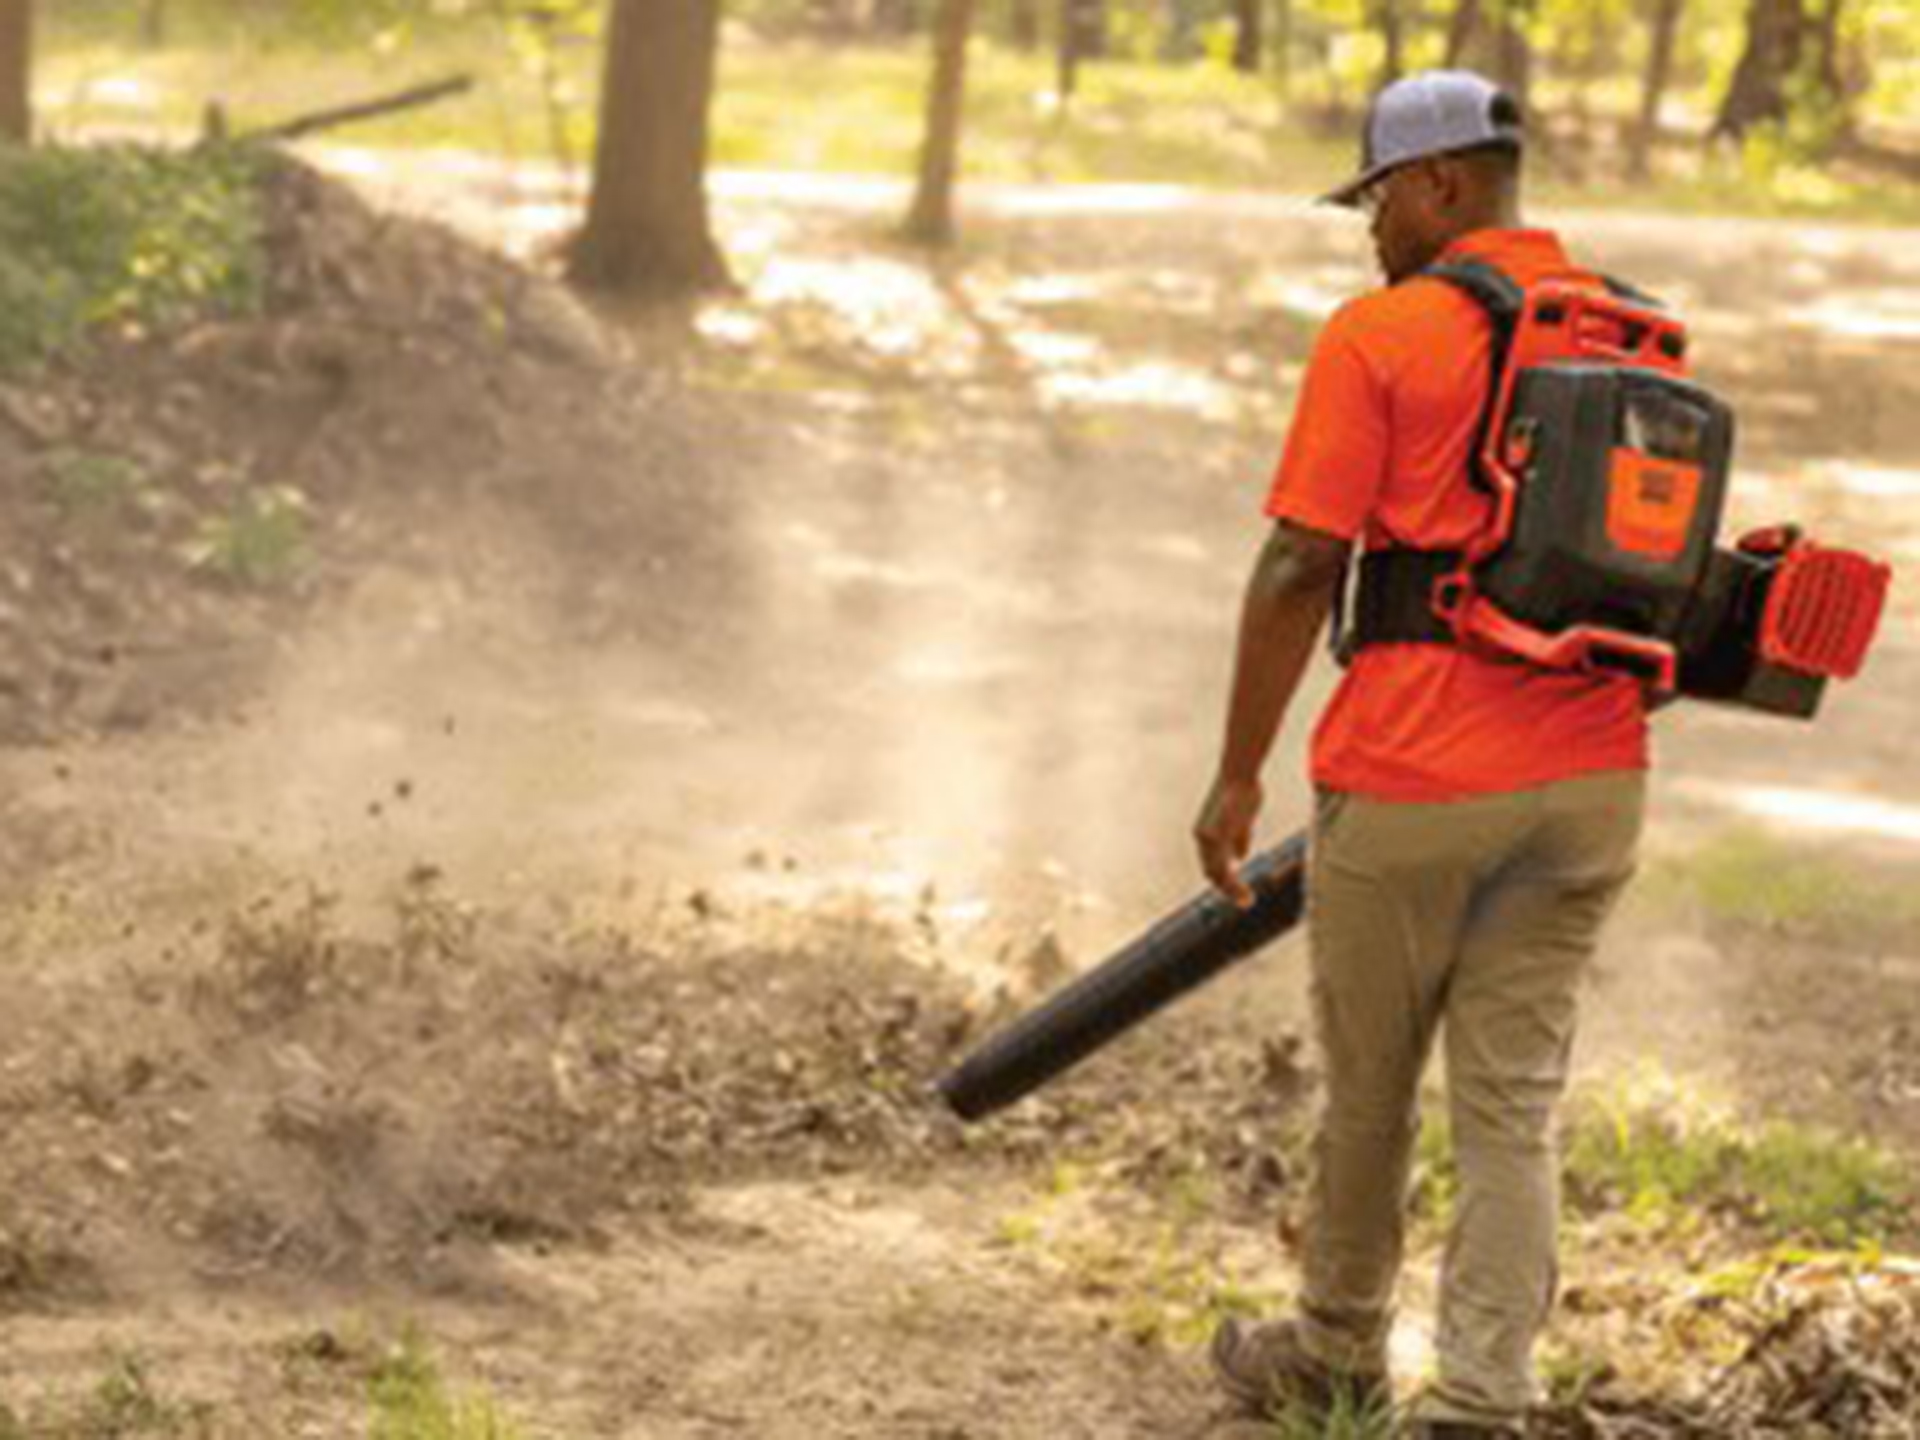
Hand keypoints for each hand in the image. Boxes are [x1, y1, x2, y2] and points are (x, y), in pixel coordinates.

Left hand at [1193, 774, 1262, 907]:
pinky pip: (1223, 865)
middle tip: (1245, 901)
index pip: (1211, 864)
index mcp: (1205, 834)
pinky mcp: (1216, 836)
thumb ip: (1239, 839)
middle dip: (1228, 890)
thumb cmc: (1243, 792)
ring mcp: (1207, 837)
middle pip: (1211, 872)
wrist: (1239, 775)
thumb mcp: (1242, 820)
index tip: (1239, 892)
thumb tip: (1239, 858)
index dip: (1224, 880)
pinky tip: (1243, 889)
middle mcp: (1202, 837)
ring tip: (1246, 900)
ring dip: (1231, 890)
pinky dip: (1233, 881)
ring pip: (1216, 873)